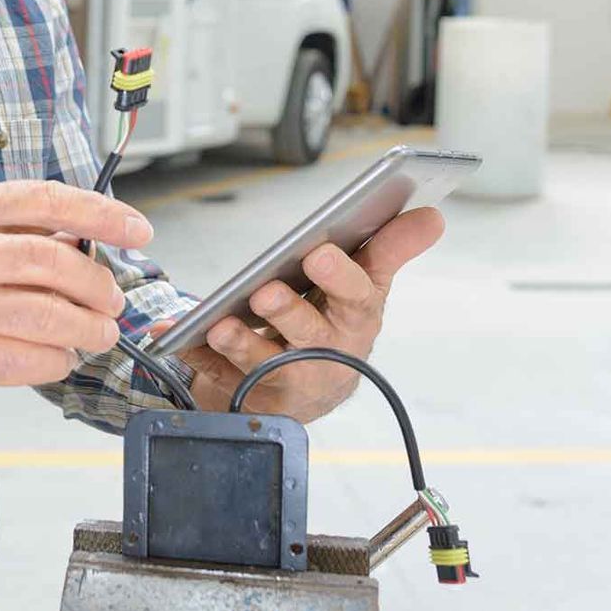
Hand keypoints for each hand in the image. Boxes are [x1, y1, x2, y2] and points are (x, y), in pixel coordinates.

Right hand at [0, 180, 151, 398]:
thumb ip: (8, 230)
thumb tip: (84, 240)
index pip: (48, 200)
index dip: (104, 214)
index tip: (139, 230)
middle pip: (57, 262)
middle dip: (100, 287)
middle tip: (112, 303)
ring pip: (50, 316)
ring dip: (88, 330)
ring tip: (97, 335)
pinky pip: (29, 359)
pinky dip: (57, 360)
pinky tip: (57, 357)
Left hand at [154, 206, 444, 421]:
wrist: (309, 389)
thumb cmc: (336, 321)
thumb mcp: (366, 284)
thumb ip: (391, 247)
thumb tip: (433, 215)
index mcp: (356, 319)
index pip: (357, 297)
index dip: (339, 277)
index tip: (317, 253)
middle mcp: (326, 354)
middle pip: (310, 336)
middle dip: (288, 313)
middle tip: (265, 291)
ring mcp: (288, 380)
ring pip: (265, 366)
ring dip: (242, 343)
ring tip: (219, 325)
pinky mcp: (250, 395)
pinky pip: (218, 379)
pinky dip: (197, 358)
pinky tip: (177, 337)